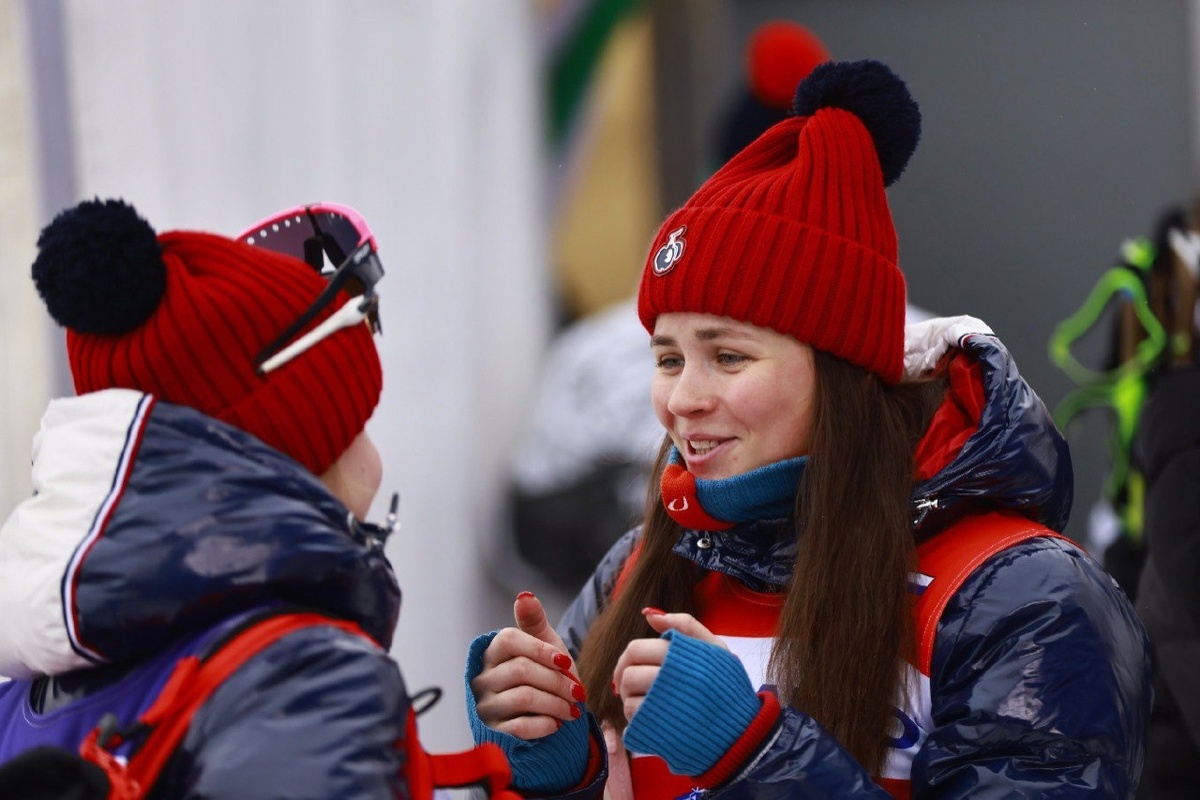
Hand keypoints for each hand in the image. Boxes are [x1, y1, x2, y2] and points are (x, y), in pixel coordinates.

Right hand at [470, 592, 586, 739]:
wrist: (546, 713)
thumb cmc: (545, 673)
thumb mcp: (545, 644)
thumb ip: (534, 621)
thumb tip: (524, 595)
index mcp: (493, 651)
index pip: (509, 640)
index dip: (540, 650)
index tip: (566, 661)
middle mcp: (483, 676)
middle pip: (521, 670)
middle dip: (557, 682)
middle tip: (579, 692)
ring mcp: (486, 704)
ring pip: (523, 698)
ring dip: (556, 704)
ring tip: (573, 709)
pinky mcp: (493, 730)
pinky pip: (519, 726)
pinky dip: (544, 724)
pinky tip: (557, 723)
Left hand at [612, 608, 725, 723]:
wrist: (742, 729)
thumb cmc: (726, 684)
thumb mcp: (715, 647)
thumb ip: (685, 624)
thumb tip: (648, 613)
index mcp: (682, 657)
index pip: (636, 649)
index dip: (628, 656)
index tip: (632, 663)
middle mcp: (672, 682)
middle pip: (629, 675)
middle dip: (625, 678)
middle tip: (633, 683)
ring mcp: (666, 710)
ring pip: (629, 700)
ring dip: (631, 699)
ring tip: (645, 700)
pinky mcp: (663, 734)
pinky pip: (635, 723)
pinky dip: (637, 719)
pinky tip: (650, 717)